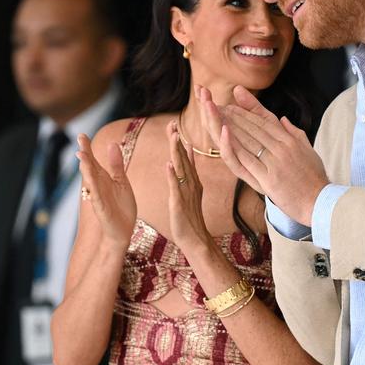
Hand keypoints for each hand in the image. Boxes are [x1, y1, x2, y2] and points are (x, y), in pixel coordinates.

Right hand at [76, 133, 136, 248]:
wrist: (123, 231)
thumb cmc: (121, 208)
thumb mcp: (122, 182)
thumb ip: (117, 164)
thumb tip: (112, 144)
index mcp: (103, 179)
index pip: (93, 161)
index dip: (87, 148)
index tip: (82, 135)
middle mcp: (98, 186)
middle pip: (90, 167)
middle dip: (85, 153)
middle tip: (80, 138)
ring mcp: (98, 197)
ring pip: (90, 180)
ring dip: (86, 167)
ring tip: (81, 154)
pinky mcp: (101, 209)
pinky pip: (96, 196)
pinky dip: (93, 188)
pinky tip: (89, 180)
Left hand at [165, 121, 212, 257]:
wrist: (196, 240)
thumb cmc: (191, 217)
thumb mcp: (191, 190)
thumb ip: (189, 171)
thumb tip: (186, 152)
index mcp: (192, 181)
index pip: (184, 157)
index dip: (179, 141)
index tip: (174, 124)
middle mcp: (190, 184)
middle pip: (182, 159)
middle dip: (176, 141)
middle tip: (172, 124)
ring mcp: (185, 193)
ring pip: (180, 169)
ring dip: (176, 153)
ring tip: (173, 137)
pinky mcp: (179, 204)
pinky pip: (175, 188)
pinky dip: (172, 176)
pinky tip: (168, 165)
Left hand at [201, 86, 327, 225]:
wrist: (321, 202)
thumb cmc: (315, 179)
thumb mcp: (309, 150)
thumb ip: (295, 133)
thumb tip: (283, 120)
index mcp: (290, 140)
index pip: (265, 120)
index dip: (247, 110)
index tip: (234, 101)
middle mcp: (282, 147)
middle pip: (253, 127)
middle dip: (234, 115)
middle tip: (218, 106)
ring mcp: (275, 162)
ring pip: (247, 140)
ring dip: (230, 126)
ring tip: (215, 116)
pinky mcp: (268, 178)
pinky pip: (247, 160)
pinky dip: (234, 147)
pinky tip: (223, 135)